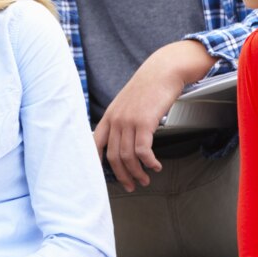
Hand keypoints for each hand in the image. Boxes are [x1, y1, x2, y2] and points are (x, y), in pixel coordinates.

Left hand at [96, 42, 208, 189]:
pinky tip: (156, 166)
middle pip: (113, 156)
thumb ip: (121, 119)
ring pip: (128, 157)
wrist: (163, 71)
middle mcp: (116, 120)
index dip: (96, 163)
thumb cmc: (148, 87)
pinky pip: (143, 150)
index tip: (103, 176)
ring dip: (137, 172)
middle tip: (132, 185)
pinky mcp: (144, 122)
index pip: (94, 144)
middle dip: (122, 176)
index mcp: (109, 116)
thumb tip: (122, 139)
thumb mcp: (127, 102)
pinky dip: (149, 162)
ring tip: (146, 179)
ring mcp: (129, 121)